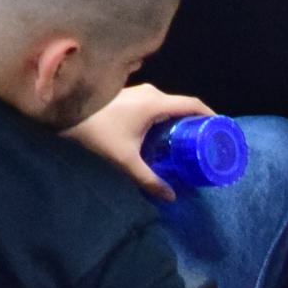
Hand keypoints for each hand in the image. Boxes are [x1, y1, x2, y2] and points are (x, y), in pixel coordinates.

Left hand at [62, 83, 211, 198]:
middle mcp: (150, 92)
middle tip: (204, 143)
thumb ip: (149, 179)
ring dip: (177, 120)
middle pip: (181, 105)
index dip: (210, 115)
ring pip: (167, 105)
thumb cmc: (97, 133)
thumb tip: (170, 197)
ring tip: (185, 141)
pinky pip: (155, 105)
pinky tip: (162, 135)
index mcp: (155, 103)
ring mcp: (138, 91)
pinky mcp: (128, 95)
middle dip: (195, 122)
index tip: (222, 129)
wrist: (65, 113)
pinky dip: (164, 117)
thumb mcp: (126, 160)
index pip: (192, 104)